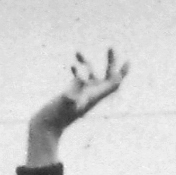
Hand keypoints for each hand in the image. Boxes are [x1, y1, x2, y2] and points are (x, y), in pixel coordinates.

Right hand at [26, 49, 128, 164]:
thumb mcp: (66, 102)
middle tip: (111, 47)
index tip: (128, 61)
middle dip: (111, 63)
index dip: (122, 73)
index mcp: (95, 97)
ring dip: (87, 63)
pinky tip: (72, 63)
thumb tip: (82, 77)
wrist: (47, 127)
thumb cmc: (57, 116)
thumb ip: (75, 90)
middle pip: (107, 78)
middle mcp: (91, 95)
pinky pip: (79, 79)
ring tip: (77, 51)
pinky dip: (77, 69)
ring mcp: (82, 95)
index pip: (114, 84)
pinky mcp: (72, 94)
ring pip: (91, 76)